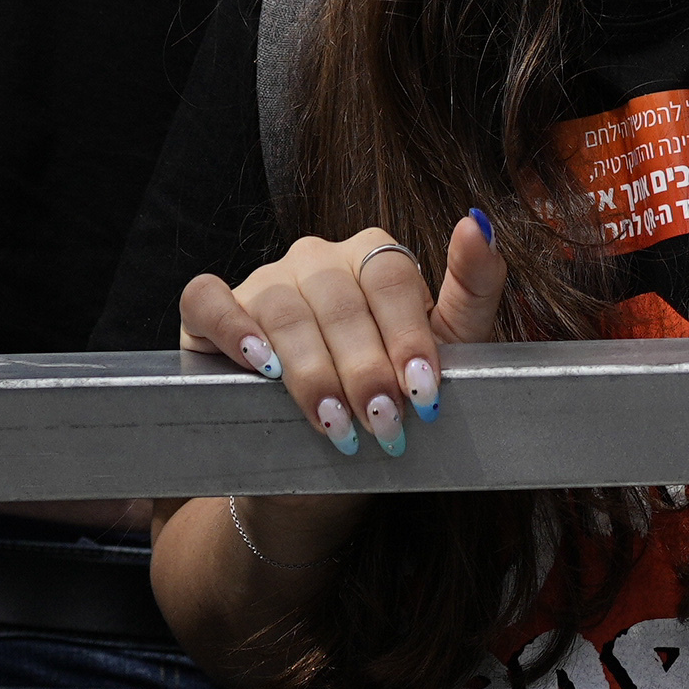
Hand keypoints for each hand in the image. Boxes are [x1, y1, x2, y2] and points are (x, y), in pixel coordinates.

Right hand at [178, 212, 506, 498]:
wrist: (319, 467)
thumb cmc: (387, 398)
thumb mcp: (446, 352)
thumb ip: (473, 287)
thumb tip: (479, 221)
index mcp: (373, 258)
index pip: (391, 278)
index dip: (408, 336)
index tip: (423, 392)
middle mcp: (317, 260)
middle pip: (340, 300)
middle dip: (365, 368)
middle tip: (383, 423)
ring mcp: (262, 281)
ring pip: (283, 308)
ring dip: (312, 371)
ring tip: (335, 423)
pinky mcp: (209, 312)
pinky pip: (209, 300)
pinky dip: (235, 329)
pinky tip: (263, 367)